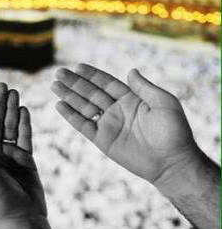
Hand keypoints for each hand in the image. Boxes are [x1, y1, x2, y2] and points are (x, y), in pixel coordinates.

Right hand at [51, 64, 197, 184]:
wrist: (171, 162)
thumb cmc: (173, 132)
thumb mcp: (164, 103)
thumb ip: (144, 87)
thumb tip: (130, 70)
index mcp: (131, 99)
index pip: (107, 83)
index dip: (92, 75)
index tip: (78, 66)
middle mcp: (117, 110)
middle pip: (91, 93)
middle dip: (75, 83)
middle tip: (59, 73)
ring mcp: (108, 125)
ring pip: (84, 107)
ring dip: (69, 96)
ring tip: (54, 85)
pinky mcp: (102, 140)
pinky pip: (83, 125)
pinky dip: (71, 116)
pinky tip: (60, 105)